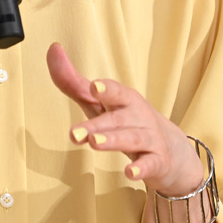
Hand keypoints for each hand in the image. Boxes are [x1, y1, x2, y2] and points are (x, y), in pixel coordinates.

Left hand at [46, 43, 204, 196]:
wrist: (169, 151)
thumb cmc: (126, 120)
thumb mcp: (100, 103)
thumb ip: (74, 83)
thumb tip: (53, 49)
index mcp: (124, 99)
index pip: (116, 91)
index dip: (106, 89)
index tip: (93, 86)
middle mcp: (138, 116)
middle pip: (118, 119)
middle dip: (97, 124)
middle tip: (75, 133)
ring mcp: (149, 139)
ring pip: (132, 138)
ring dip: (113, 140)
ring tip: (94, 143)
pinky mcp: (157, 162)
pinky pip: (150, 164)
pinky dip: (141, 168)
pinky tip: (129, 172)